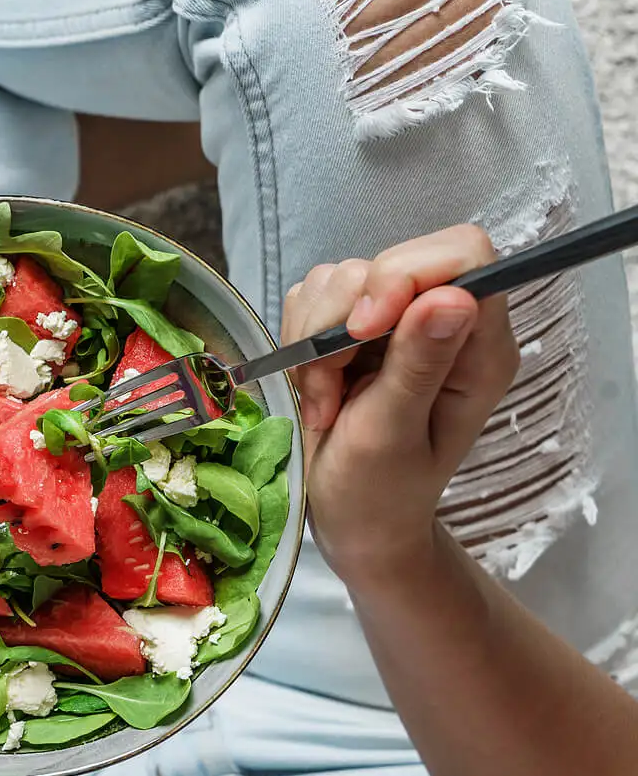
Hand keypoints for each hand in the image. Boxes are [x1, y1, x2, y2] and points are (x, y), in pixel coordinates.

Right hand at [283, 225, 519, 587]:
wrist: (350, 520)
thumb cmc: (379, 492)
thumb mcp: (392, 434)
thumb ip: (418, 364)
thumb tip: (453, 297)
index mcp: (477, 348)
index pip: (463, 255)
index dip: (407, 273)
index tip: (365, 326)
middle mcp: (440, 323)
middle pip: (389, 260)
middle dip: (343, 318)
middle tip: (333, 380)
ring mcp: (394, 323)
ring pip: (340, 279)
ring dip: (315, 340)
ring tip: (326, 400)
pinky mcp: (351, 328)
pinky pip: (311, 299)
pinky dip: (298, 342)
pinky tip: (315, 391)